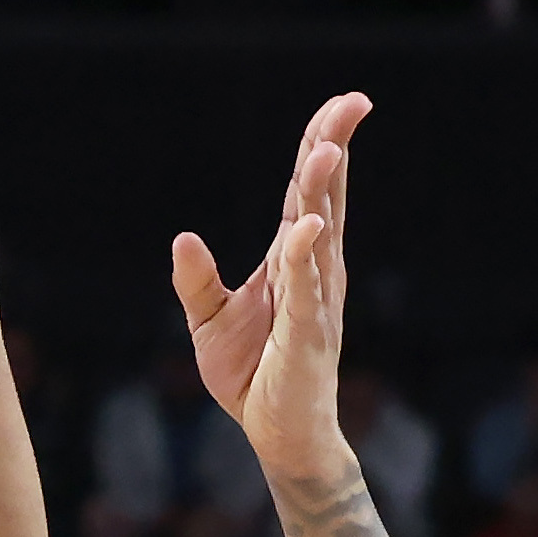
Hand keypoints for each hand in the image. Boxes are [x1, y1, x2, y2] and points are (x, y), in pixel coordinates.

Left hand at [170, 90, 376, 489]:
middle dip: (335, 148)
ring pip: (321, 232)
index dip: (320, 146)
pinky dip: (306, 255)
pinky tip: (310, 227)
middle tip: (354, 103)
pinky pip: (306, 287)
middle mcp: (313, 270)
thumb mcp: (210, 320)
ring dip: (324, 190)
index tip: (342, 104)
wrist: (277, 433)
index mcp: (291, 259)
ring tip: (329, 148)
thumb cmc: (253, 374)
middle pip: (324, 197)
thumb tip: (183, 237)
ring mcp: (316, 299)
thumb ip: (196, 279)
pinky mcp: (308, 333)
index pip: (307, 193)